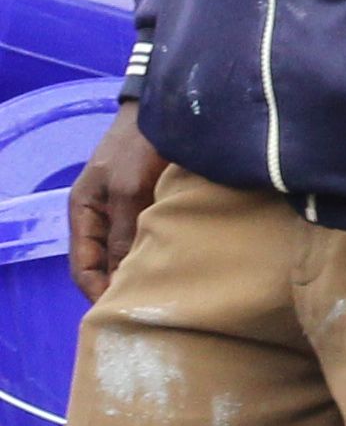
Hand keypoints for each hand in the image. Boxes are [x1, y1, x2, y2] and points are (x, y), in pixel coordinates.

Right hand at [62, 112, 155, 296]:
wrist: (169, 112)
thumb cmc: (139, 146)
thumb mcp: (128, 189)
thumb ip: (123, 232)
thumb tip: (121, 278)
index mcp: (84, 214)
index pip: (83, 268)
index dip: (98, 293)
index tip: (122, 313)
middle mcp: (104, 218)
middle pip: (107, 266)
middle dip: (123, 288)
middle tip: (151, 312)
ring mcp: (129, 213)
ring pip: (132, 256)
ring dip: (145, 273)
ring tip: (168, 297)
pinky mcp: (155, 208)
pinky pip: (154, 240)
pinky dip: (163, 255)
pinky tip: (183, 269)